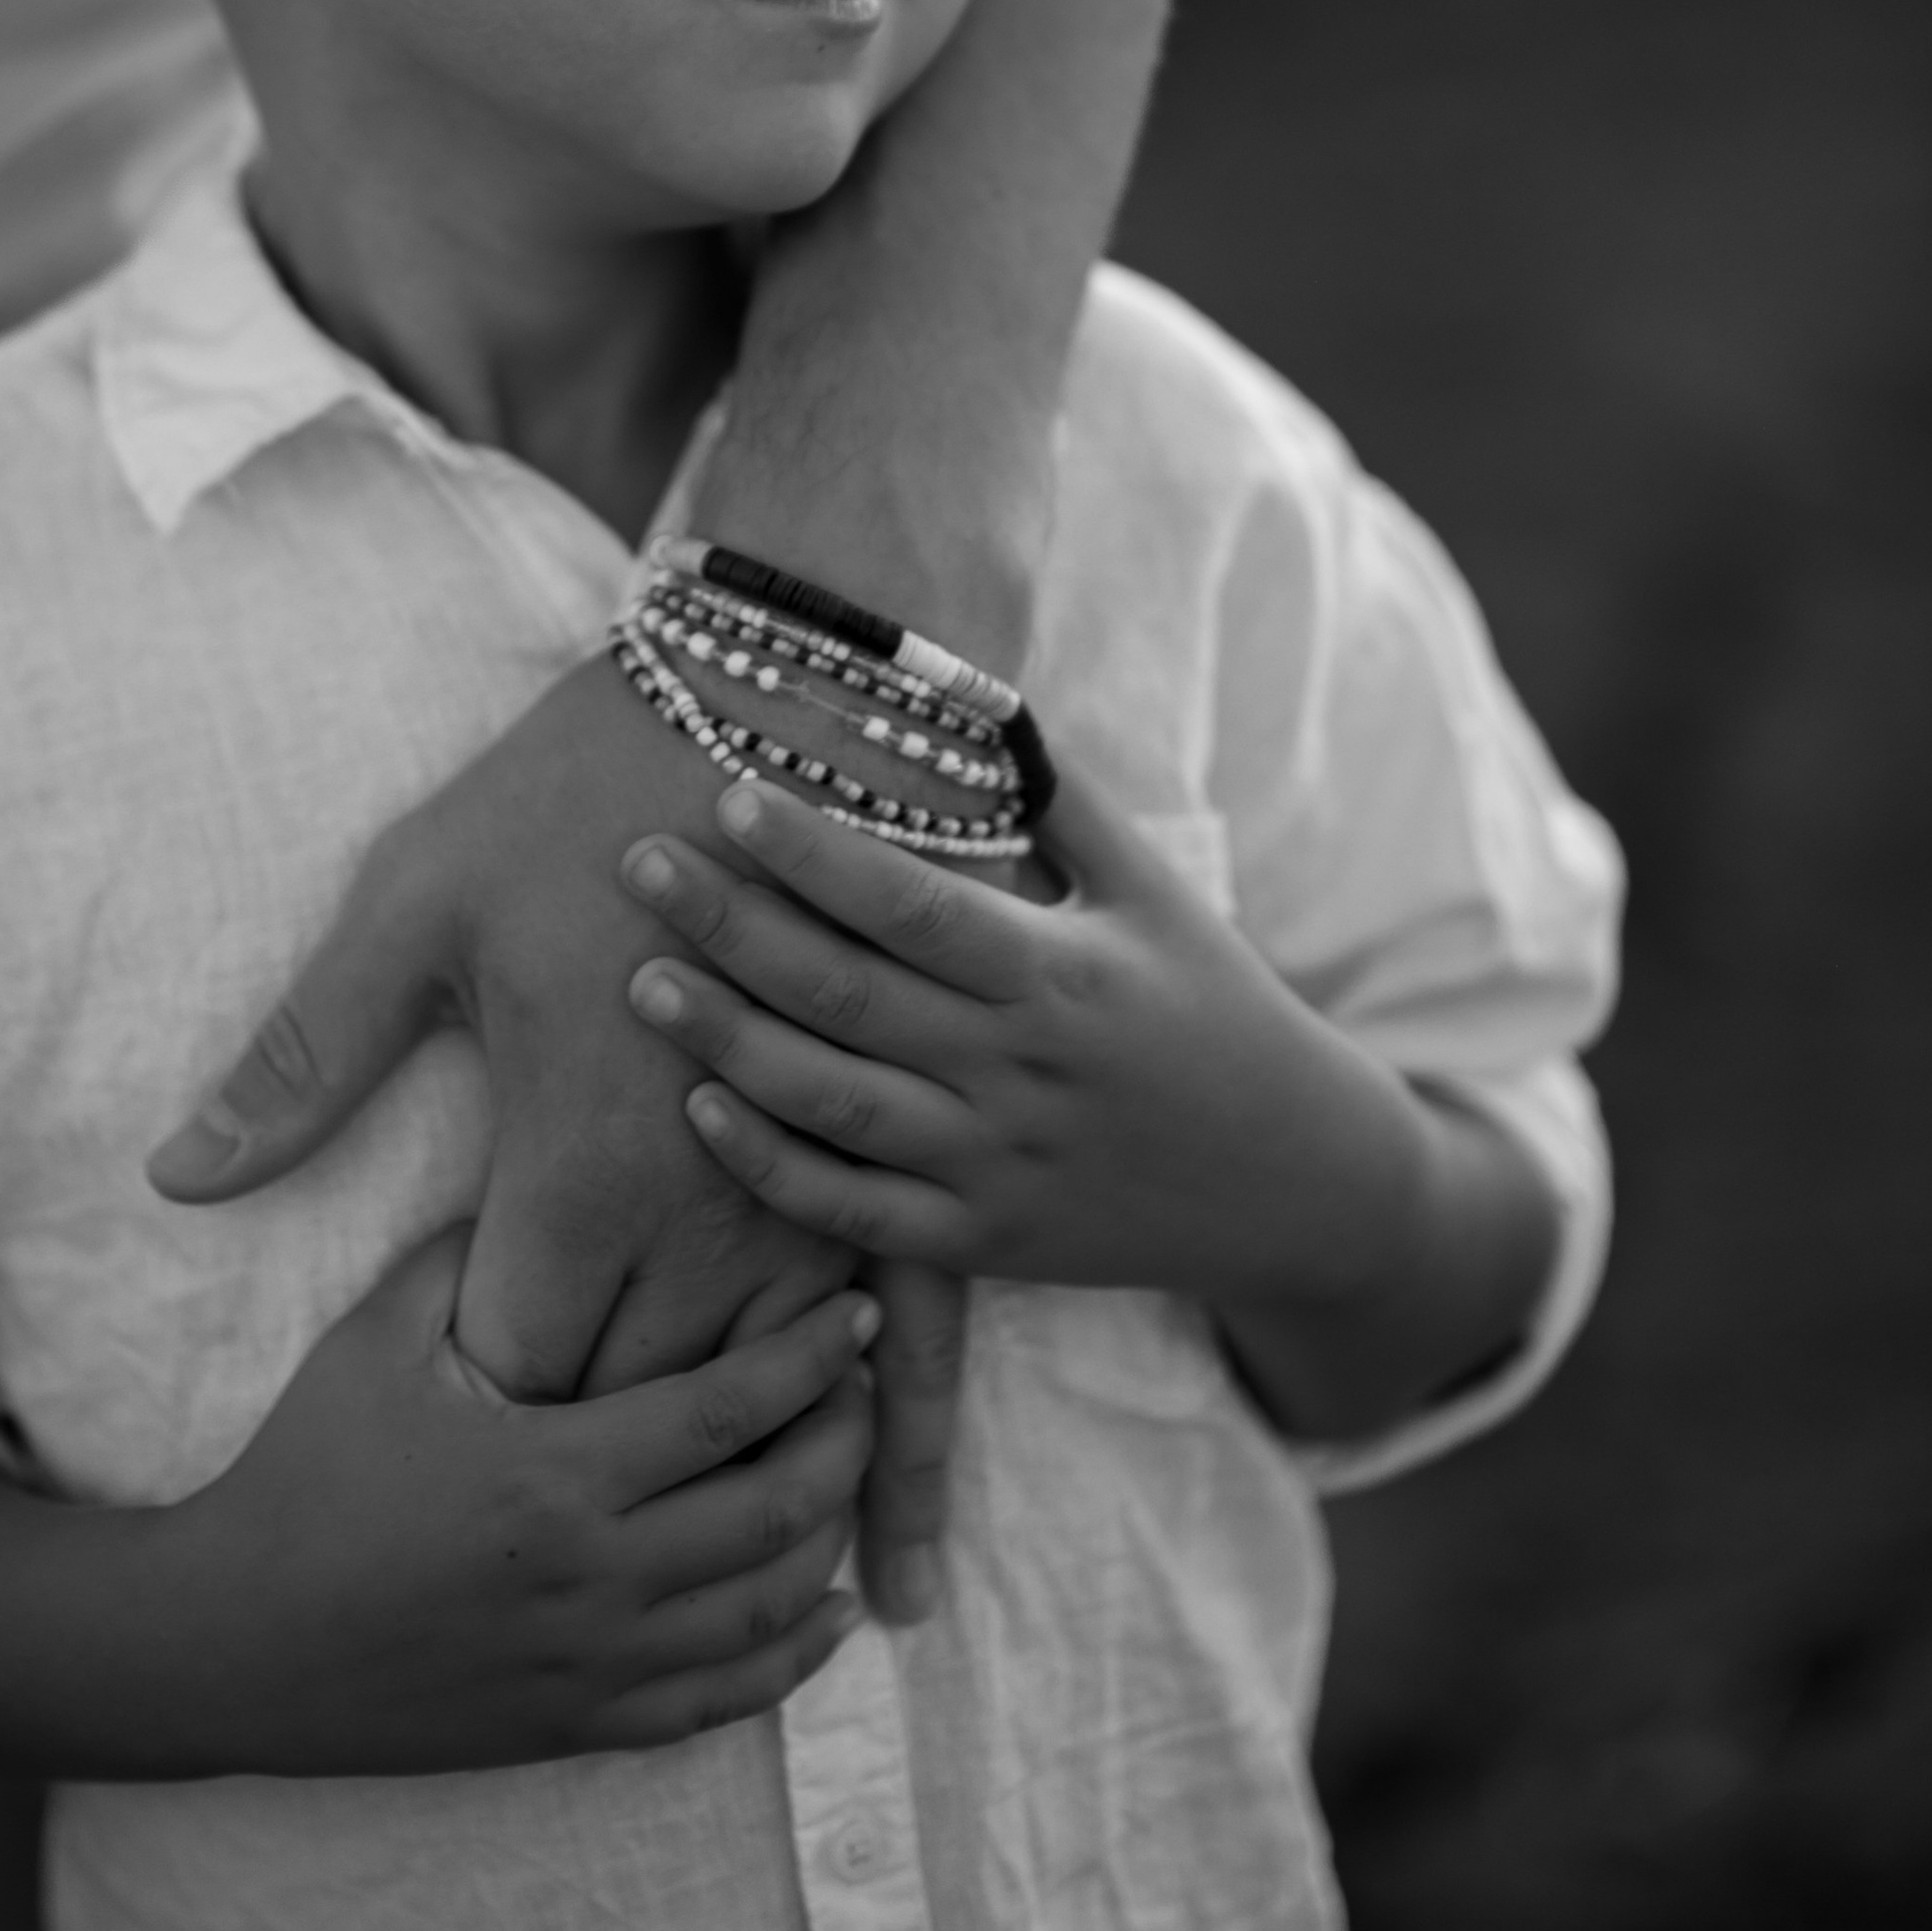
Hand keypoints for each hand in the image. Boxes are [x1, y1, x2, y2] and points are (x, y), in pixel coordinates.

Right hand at [0, 1233, 879, 1779]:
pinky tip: (817, 1606)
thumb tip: (537, 1172)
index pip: (728, 1409)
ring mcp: (591, 1665)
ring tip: (850, 1470)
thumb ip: (474, 1255)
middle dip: (841, 1443)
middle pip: (774, 1512)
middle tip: (866, 1383)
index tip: (854, 1310)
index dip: (810, 1358)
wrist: (233, 1638)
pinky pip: (719, 1703)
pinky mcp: (577, 1726)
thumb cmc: (305, 1471)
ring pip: (763, 1611)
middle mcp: (592, 1579)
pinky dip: (788, 1656)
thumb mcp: (379, 1335)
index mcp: (554, 1474)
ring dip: (825, 1539)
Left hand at [143, 657, 968, 1614]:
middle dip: (592, 1476)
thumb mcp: (413, 907)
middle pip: (635, 1417)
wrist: (785, 693)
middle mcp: (705, 1213)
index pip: (512, 1380)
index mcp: (575, 1166)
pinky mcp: (899, 1165)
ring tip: (714, 1600)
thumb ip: (304, 1063)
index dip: (475, 1429)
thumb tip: (175, 1179)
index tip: (443, 1447)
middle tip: (547, 1538)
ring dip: (736, 1495)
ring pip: (768, 1409)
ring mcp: (815, 1197)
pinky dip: (900, 1469)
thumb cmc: (579, 787)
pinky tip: (902, 1583)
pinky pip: (910, 1353)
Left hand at [620, 774, 1434, 1313]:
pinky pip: (856, 1214)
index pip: (916, 906)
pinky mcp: (981, 1246)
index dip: (817, 853)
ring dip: (726, 1044)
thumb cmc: (1212, 1004)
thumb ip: (1055, 795)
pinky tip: (701, 1109)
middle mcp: (1024, 1073)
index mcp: (1066, 975)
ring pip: (835, 1107)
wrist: (1296, 1183)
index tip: (728, 792)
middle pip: (850, 996)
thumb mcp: (1154, 890)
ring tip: (639, 979)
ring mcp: (998, 1169)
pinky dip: (773, 1168)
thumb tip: (954, 684)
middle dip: (733, 926)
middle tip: (634, 861)